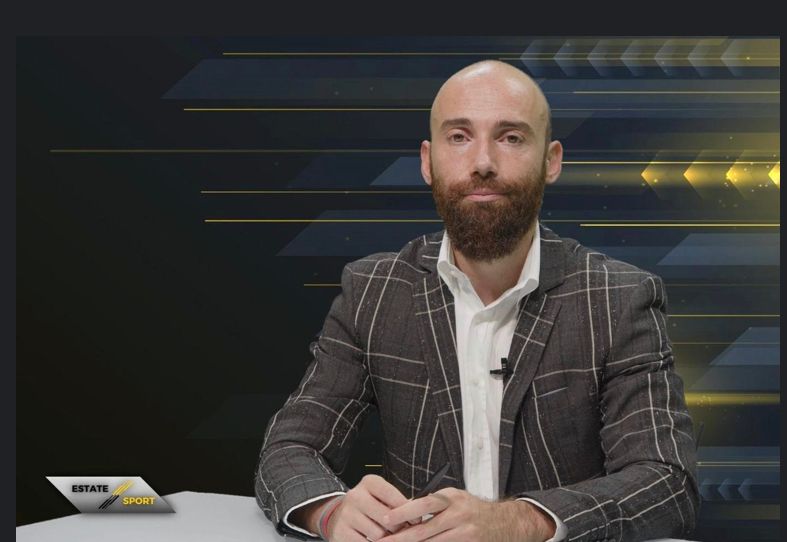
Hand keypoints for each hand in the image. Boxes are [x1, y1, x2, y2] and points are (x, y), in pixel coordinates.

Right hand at [324, 474, 410, 541]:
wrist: (337, 515)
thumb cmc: (368, 506)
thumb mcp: (380, 496)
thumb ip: (396, 503)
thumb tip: (416, 518)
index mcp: (369, 482)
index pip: (392, 495)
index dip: (408, 510)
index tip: (416, 520)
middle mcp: (356, 495)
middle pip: (387, 517)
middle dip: (398, 528)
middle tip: (402, 531)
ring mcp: (347, 514)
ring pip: (378, 534)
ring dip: (387, 539)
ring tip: (388, 536)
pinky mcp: (341, 531)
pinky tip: (378, 541)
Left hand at [377, 488, 555, 541]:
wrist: (504, 523)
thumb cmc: (473, 509)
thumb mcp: (454, 498)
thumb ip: (433, 504)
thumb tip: (405, 512)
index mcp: (451, 498)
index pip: (423, 504)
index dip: (403, 513)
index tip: (386, 519)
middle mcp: (458, 515)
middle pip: (424, 530)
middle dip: (400, 538)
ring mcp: (465, 533)